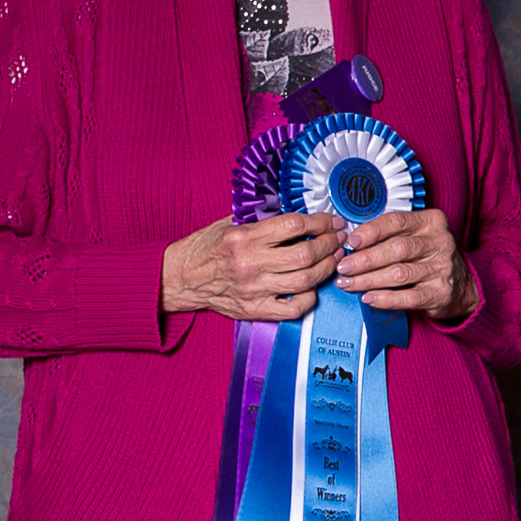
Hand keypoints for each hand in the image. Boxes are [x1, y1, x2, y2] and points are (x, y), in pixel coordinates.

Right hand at [161, 212, 341, 320]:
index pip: (293, 225)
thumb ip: (261, 219)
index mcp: (244, 237)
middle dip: (330, 244)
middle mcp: (250, 263)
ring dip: (326, 268)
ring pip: (305, 280)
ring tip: (334, 258)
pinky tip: (313, 286)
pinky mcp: (256, 309)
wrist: (180, 278)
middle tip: (339, 238)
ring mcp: (255, 289)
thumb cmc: (206, 248)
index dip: (320, 221)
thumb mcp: (228, 224)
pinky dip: (310, 297)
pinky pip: (294, 308)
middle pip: (305, 254)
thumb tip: (297, 211)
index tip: (332, 220)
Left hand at [336, 207, 474, 320]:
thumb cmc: (429, 256)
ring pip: (399, 273)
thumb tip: (352, 244)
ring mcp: (441, 269)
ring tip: (349, 284)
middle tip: (343, 267)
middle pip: (396, 249)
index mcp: (431, 222)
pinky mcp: (440, 293)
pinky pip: (408, 297)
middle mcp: (439, 243)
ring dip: (369, 280)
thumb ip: (391, 235)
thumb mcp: (417, 235)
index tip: (351, 242)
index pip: (396, 222)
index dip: (371, 231)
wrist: (462, 284)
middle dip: (365, 259)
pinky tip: (369, 298)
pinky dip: (385, 298)